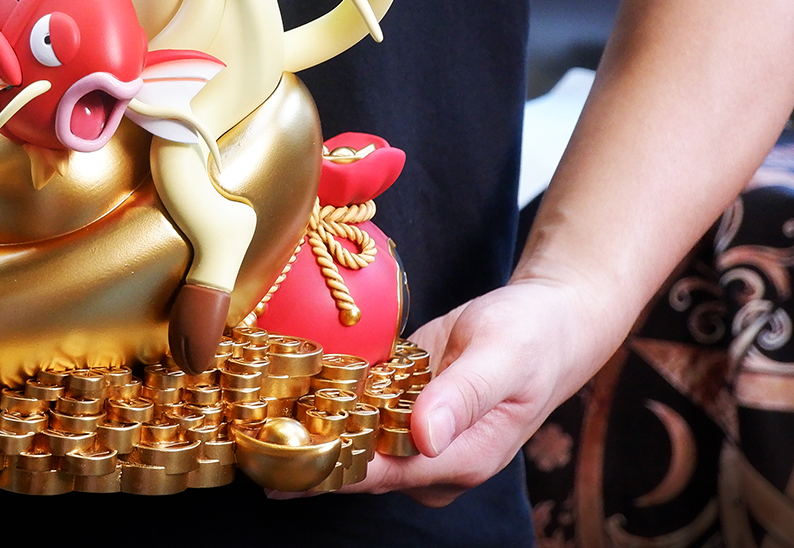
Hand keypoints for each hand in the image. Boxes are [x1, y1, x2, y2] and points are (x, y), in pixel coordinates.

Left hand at [270, 278, 622, 505]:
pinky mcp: (404, 409)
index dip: (328, 469)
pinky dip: (325, 408)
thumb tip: (425, 437)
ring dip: (307, 433)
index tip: (278, 460)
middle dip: (305, 456)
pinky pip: (359, 415)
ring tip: (247, 423)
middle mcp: (432, 459)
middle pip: (358, 467)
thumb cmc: (532, 338)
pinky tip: (280, 397)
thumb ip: (463, 396)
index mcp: (459, 458)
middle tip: (244, 440)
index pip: (379, 474)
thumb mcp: (503, 357)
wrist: (549, 319)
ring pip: (352, 443)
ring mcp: (416, 437)